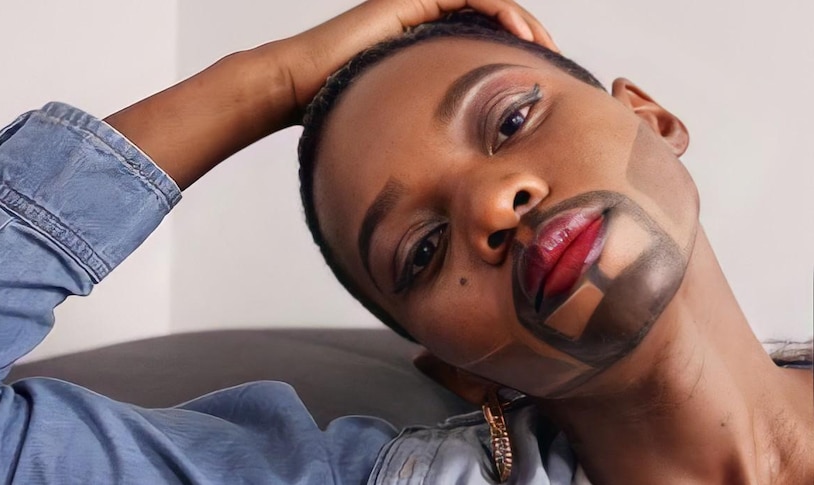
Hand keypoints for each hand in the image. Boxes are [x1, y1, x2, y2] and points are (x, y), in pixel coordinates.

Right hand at [272, 0, 556, 116]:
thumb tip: (462, 175)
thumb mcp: (406, 125)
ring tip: (543, 46)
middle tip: (552, 59)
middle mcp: (427, 23)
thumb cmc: (342, 111)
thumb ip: (431, 132)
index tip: (538, 81)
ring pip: (488, 3)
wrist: (303, 86)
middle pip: (493, 19)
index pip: (484, 40)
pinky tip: (519, 34)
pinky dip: (499, 10)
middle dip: (528, 35)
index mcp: (429, 48)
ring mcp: (420, 6)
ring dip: (522, 21)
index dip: (516, 54)